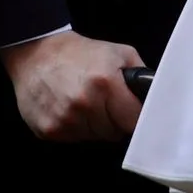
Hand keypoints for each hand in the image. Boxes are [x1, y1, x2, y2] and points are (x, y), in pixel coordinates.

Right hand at [0, 30, 145, 140]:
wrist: (37, 53)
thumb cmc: (81, 53)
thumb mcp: (120, 53)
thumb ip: (141, 75)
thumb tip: (155, 97)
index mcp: (105, 83)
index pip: (133, 121)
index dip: (136, 118)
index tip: (134, 114)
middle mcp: (84, 103)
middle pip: (114, 133)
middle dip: (116, 121)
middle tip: (108, 105)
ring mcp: (64, 119)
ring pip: (95, 138)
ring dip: (96, 126)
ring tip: (88, 105)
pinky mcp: (48, 129)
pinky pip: (74, 139)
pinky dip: (76, 129)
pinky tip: (71, 110)